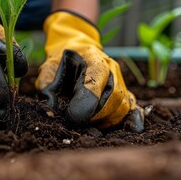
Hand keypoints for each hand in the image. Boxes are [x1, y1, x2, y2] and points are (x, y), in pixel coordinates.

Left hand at [35, 11, 143, 131]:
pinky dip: (130, 121)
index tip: (72, 114)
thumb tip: (49, 105)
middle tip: (78, 121)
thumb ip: (47, 84)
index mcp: (93, 58)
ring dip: (106, 120)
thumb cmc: (61, 61)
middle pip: (114, 96)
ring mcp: (120, 80)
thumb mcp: (48, 67)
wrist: (76, 49)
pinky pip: (133, 108)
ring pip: (123, 105)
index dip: (86, 101)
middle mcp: (111, 68)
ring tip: (89, 124)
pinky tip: (127, 129)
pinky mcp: (124, 92)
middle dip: (96, 114)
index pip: (96, 79)